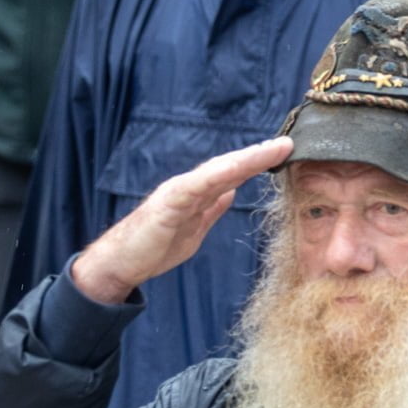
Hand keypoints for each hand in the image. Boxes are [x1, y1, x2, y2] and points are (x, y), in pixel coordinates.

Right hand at [71, 136, 292, 303]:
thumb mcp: (194, 229)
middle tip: (287, 143)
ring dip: (246, 159)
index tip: (283, 154)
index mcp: (196, 195)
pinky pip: (196, 186)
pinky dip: (218, 175)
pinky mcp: (168, 205)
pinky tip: (237, 169)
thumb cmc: (151, 248)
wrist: (119, 263)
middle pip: (228, 166)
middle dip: (258, 155)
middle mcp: (189, 187)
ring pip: (217, 171)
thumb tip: (231, 192)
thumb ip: (211, 210)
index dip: (257, 163)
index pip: (232, 174)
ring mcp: (178, 193)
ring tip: (272, 150)